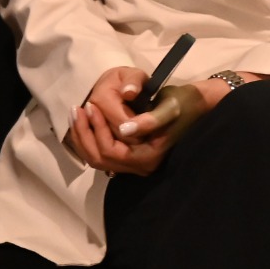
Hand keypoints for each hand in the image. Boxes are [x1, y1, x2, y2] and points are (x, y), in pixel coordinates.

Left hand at [71, 69, 257, 175]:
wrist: (193, 105)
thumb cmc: (182, 102)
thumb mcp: (169, 106)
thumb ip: (148, 120)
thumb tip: (124, 129)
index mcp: (150, 156)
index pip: (112, 151)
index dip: (97, 129)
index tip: (90, 105)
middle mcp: (142, 166)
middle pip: (100, 158)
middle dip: (84, 134)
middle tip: (76, 109)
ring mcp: (136, 163)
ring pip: (98, 159)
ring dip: (83, 137)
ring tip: (76, 113)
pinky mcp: (131, 156)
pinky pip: (102, 154)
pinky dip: (89, 139)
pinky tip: (84, 121)